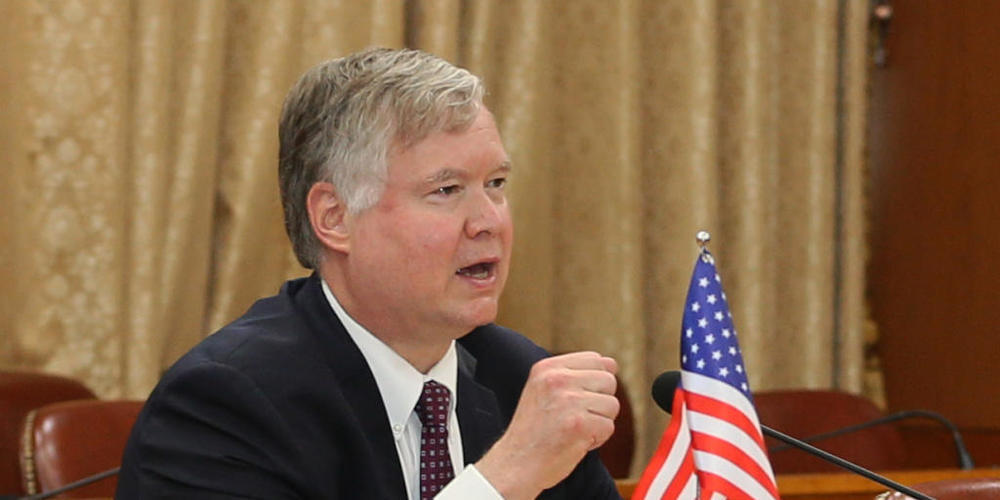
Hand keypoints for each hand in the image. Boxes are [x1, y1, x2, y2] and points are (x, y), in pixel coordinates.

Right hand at [476, 351, 618, 499]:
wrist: (516, 464)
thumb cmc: (533, 430)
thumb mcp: (544, 390)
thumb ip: (576, 373)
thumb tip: (612, 364)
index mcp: (547, 367)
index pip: (596, 359)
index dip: (596, 382)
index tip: (578, 399)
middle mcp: (557, 379)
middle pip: (608, 381)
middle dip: (600, 402)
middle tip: (575, 417)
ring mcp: (568, 401)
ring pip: (612, 405)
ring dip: (599, 421)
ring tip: (573, 429)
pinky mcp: (579, 424)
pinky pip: (608, 427)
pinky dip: (597, 439)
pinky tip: (575, 441)